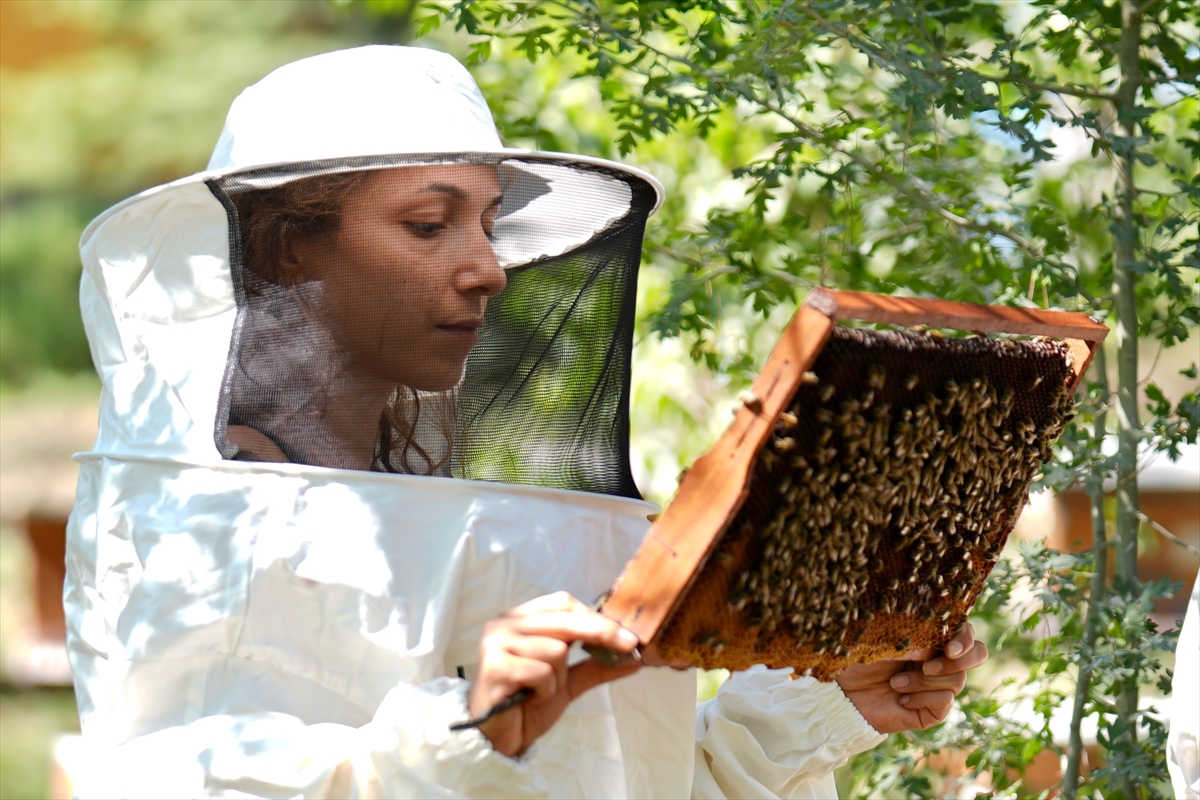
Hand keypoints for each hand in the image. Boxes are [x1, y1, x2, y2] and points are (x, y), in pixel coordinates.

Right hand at [470, 592, 641, 756]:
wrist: (498, 739)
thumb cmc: (527, 705)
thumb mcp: (567, 682)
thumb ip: (595, 666)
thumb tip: (634, 657)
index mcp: (520, 619)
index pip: (563, 603)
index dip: (595, 615)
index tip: (625, 634)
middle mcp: (504, 624)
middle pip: (564, 618)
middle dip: (601, 633)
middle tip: (630, 645)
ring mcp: (496, 643)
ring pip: (556, 650)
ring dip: (558, 678)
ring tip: (540, 691)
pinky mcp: (495, 666)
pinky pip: (541, 672)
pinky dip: (544, 690)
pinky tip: (528, 698)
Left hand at [834, 623, 987, 733]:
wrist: (842, 692)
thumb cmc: (858, 657)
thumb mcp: (884, 639)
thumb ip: (915, 638)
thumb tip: (939, 646)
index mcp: (930, 636)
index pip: (964, 631)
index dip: (964, 638)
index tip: (949, 647)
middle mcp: (939, 659)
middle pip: (978, 654)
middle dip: (959, 660)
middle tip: (928, 665)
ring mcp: (938, 684)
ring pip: (957, 680)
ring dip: (924, 681)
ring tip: (895, 682)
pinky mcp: (933, 709)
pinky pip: (944, 702)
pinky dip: (921, 698)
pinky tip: (899, 697)